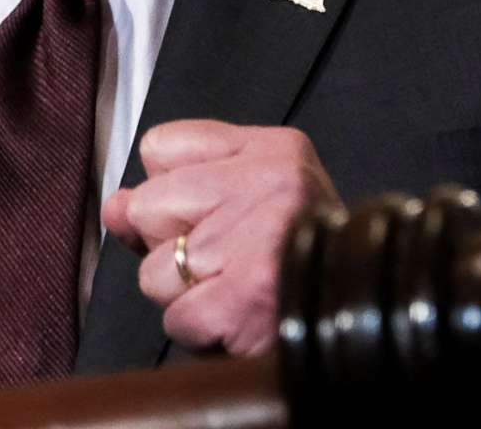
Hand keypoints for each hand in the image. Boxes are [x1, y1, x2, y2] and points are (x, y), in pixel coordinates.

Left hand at [99, 120, 338, 356]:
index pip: (160, 148)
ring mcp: (259, 239)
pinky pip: (176, 318)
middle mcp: (272, 183)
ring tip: (235, 289)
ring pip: (155, 270)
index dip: (171, 194)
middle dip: (172, 247)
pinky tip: (237, 319)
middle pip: (148, 208)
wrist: (366, 311)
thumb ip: (172, 193)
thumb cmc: (298, 257)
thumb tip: (113, 207)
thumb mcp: (247, 199)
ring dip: (185, 295)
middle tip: (228, 260)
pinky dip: (201, 331)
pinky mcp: (246, 296)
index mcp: (274, 149)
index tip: (208, 215)